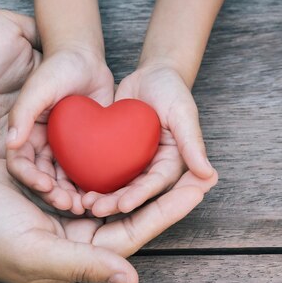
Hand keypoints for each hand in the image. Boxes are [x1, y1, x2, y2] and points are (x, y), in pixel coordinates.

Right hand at [0, 157, 216, 282]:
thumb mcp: (33, 251)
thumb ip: (83, 265)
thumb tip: (132, 281)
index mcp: (78, 254)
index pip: (136, 232)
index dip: (170, 211)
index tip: (200, 187)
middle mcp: (77, 235)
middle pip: (132, 210)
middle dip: (165, 190)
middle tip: (198, 166)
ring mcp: (64, 211)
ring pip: (114, 191)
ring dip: (142, 172)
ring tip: (172, 150)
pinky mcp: (52, 188)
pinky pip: (90, 175)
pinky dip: (111, 161)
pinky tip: (131, 141)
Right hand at [6, 49, 114, 212]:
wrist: (86, 59)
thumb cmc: (58, 68)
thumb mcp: (38, 88)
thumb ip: (23, 113)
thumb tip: (10, 142)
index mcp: (25, 135)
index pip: (21, 164)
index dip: (30, 179)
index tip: (46, 187)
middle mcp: (42, 146)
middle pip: (43, 178)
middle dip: (54, 193)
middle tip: (70, 204)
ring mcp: (64, 149)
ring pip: (64, 179)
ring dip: (72, 194)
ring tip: (86, 206)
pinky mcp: (85, 148)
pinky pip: (86, 171)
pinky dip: (90, 184)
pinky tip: (103, 193)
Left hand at [82, 63, 215, 216]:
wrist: (150, 75)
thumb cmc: (172, 89)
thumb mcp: (183, 113)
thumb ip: (193, 144)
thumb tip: (209, 177)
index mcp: (172, 163)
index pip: (156, 184)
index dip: (140, 196)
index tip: (123, 206)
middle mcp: (153, 168)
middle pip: (134, 190)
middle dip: (115, 201)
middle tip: (95, 208)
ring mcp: (134, 163)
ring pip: (117, 184)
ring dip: (101, 195)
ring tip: (82, 201)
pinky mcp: (116, 155)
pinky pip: (103, 168)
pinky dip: (90, 177)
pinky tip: (72, 183)